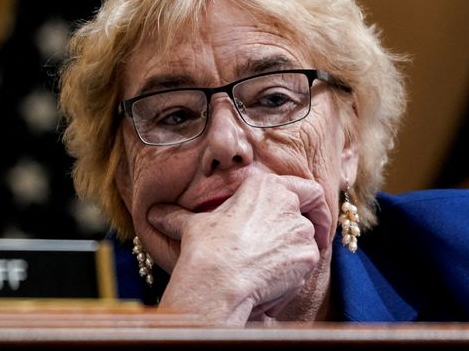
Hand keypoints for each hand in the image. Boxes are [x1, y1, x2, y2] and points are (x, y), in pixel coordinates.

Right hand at [147, 173, 331, 324]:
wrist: (216, 280)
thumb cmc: (204, 250)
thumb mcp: (192, 226)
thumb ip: (178, 217)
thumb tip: (155, 214)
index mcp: (265, 186)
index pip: (307, 188)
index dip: (313, 204)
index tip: (312, 216)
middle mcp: (288, 201)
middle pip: (312, 215)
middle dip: (311, 230)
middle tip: (305, 244)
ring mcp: (300, 228)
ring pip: (308, 241)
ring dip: (297, 254)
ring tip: (272, 270)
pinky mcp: (308, 253)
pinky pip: (307, 264)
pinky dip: (295, 275)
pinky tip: (273, 283)